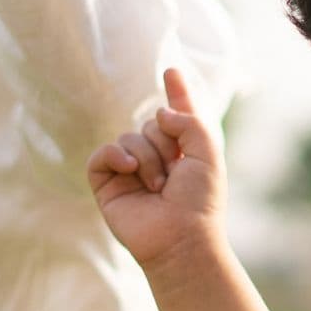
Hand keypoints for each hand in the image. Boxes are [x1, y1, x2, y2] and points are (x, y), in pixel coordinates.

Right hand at [88, 68, 228, 271]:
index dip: (177, 94)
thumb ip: (189, 120)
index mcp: (184, 152)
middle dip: (164, 142)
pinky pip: (102, 154)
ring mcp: (130, 172)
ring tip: (158, 186)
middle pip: (150, 123)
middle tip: (175, 172)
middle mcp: (157, 159)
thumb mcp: (208, 152)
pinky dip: (115, 155)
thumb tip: (158, 113)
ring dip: (147, 157)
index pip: (177, 118)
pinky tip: (129, 169)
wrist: (182, 237)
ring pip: (128, 137)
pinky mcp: (108, 185)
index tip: (172, 72)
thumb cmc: (200, 200)